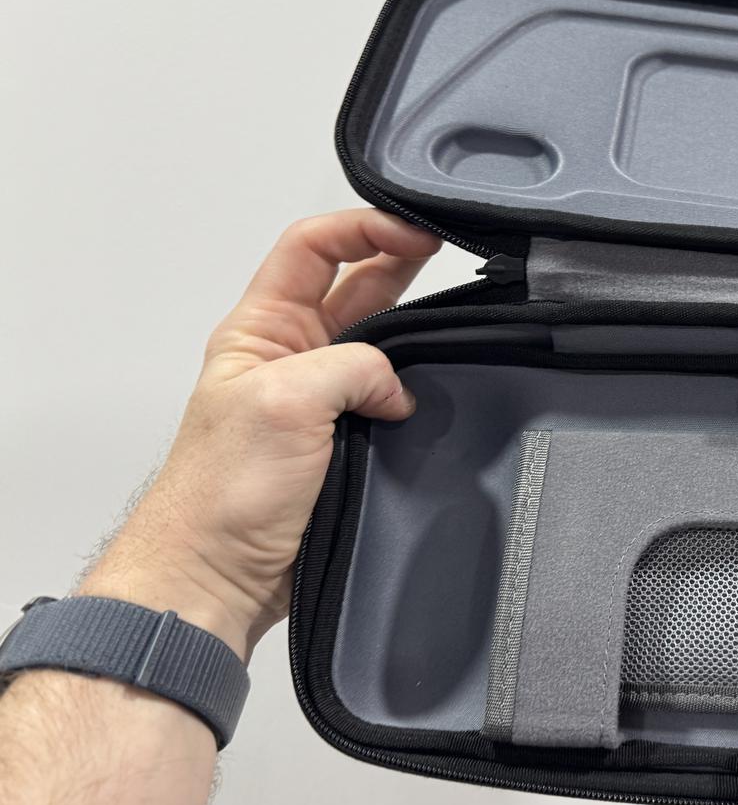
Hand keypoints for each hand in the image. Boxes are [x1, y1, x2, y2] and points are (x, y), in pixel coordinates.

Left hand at [78, 210, 441, 657]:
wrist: (217, 576)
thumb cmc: (221, 495)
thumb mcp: (284, 402)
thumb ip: (351, 368)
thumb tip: (397, 389)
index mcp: (260, 329)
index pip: (311, 248)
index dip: (363, 229)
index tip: (415, 232)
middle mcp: (291, 357)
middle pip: (352, 284)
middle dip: (398, 259)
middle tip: (445, 251)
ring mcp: (318, 400)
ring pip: (376, 340)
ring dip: (412, 323)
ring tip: (452, 307)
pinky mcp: (343, 442)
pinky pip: (386, 397)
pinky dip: (414, 387)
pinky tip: (437, 386)